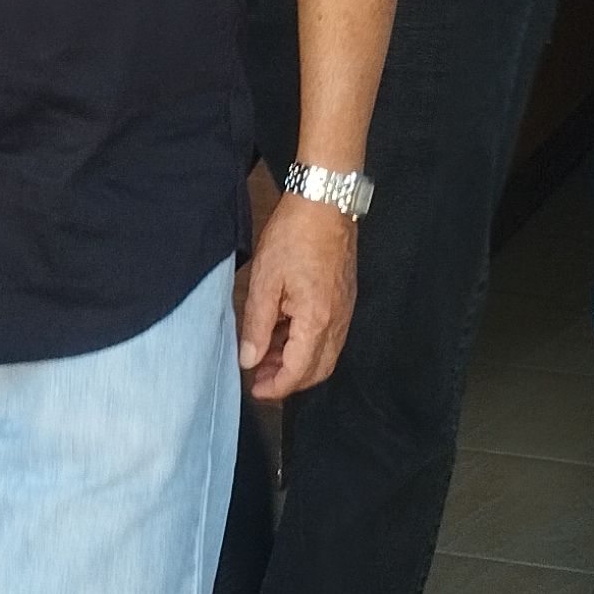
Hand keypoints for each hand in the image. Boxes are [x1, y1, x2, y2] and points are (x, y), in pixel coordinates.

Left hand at [237, 191, 357, 399]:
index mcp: (317, 321)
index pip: (298, 372)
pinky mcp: (345, 300)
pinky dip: (306, 344)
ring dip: (296, 362)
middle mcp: (337, 322)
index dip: (275, 387)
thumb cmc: (293, 236)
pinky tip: (283, 333)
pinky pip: (328, 335)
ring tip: (265, 355)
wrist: (325, 203)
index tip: (254, 390)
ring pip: (324, 354)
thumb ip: (257, 325)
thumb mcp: (264, 281)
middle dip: (288, 380)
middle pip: (316, 371)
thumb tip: (249, 360)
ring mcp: (345, 311)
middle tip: (258, 376)